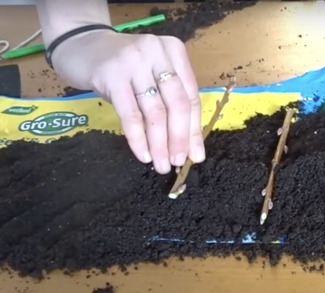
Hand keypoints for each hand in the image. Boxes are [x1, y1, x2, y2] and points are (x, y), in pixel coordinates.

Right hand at [49, 30, 203, 173]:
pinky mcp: (111, 73)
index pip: (190, 96)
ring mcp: (134, 61)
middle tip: (178, 162)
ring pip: (155, 111)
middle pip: (177, 103)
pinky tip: (142, 154)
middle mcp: (157, 52)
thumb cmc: (120, 67)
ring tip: (161, 164)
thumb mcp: (150, 77)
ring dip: (160, 143)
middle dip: (180, 138)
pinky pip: (131, 113)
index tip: (196, 155)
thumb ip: (169, 103)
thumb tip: (188, 146)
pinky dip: (138, 137)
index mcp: (174, 51)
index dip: (194, 129)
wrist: (77, 44)